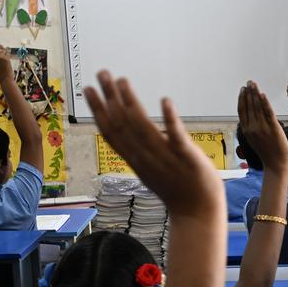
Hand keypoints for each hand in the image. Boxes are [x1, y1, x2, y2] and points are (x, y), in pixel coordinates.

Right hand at [84, 71, 222, 218]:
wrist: (198, 213)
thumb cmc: (176, 191)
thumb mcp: (150, 171)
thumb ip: (140, 152)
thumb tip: (131, 133)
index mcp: (136, 160)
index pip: (112, 132)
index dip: (98, 110)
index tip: (89, 90)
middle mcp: (146, 157)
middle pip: (123, 124)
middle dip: (110, 98)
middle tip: (102, 72)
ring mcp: (166, 157)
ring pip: (143, 126)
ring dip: (131, 102)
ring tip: (122, 80)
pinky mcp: (187, 156)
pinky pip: (176, 136)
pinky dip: (169, 118)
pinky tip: (164, 100)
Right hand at [238, 82, 287, 171]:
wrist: (275, 164)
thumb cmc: (266, 153)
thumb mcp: (254, 140)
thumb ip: (251, 129)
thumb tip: (249, 119)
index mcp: (246, 130)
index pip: (242, 110)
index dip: (242, 98)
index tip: (243, 89)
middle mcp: (252, 127)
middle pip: (249, 106)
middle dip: (248, 92)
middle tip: (249, 82)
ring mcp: (262, 128)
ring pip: (257, 107)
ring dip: (255, 94)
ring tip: (254, 84)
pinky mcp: (273, 128)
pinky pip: (268, 113)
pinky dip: (265, 103)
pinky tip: (262, 94)